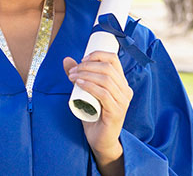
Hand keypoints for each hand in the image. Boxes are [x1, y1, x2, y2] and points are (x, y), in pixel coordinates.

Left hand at [64, 52, 132, 173]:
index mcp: (121, 82)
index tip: (82, 59)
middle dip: (87, 65)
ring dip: (86, 75)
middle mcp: (125, 90)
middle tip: (72, 71)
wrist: (99, 138)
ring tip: (72, 77)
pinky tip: (79, 84)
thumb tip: (67, 59)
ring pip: (106, 80)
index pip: (114, 59)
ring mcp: (122, 102)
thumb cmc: (93, 113)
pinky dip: (90, 86)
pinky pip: (104, 94)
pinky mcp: (116, 112)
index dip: (97, 55)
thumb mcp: (85, 90)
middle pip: (108, 68)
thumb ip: (78, 75)